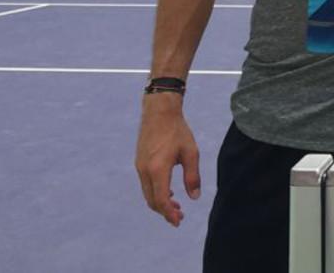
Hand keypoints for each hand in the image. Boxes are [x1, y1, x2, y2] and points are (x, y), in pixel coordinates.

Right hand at [134, 95, 200, 227]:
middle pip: (152, 200)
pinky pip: (146, 184)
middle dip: (165, 211)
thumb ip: (193, 177)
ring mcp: (140, 166)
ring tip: (177, 205)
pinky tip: (169, 192)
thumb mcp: (191, 153)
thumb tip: (194, 197)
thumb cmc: (177, 131)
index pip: (161, 200)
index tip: (178, 220)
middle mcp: (145, 171)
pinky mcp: (140, 162)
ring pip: (148, 193)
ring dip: (160, 202)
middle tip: (179, 217)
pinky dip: (156, 192)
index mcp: (158, 170)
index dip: (169, 213)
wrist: (159, 112)